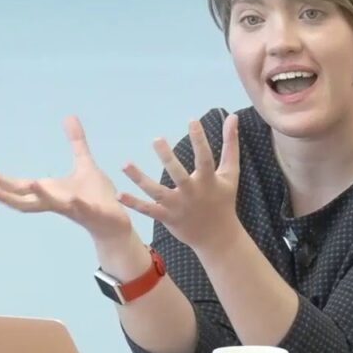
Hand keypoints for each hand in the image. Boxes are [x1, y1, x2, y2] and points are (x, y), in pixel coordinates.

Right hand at [0, 115, 131, 243]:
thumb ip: (76, 142)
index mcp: (52, 191)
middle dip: (8, 194)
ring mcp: (75, 209)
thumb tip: (68, 115)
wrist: (116, 222)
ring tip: (31, 183)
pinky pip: (84, 210)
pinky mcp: (94, 213)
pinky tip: (74, 199)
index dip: (1, 180)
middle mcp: (58, 202)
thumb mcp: (85, 164)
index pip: (20, 187)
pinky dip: (79, 205)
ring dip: (42, 195)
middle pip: (27, 201)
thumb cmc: (97, 195)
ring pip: (54, 205)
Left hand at [118, 114, 242, 252]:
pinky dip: (134, 203)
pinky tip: (119, 194)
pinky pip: (148, 209)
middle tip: (156, 139)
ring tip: (125, 164)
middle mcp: (192, 193)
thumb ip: (230, 144)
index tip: (192, 120)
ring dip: (140, 179)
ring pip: (156, 192)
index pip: (204, 157)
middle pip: (178, 174)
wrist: (218, 236)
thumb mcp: (230, 173)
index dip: (199, 140)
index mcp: (208, 181)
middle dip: (167, 158)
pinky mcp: (167, 217)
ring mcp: (177, 206)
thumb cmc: (223, 200)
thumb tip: (233, 116)